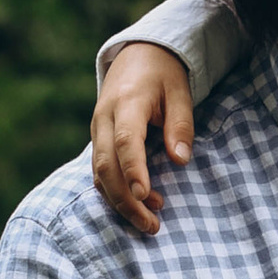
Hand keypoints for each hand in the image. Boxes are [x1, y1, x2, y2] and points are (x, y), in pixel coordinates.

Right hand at [90, 45, 195, 236]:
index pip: (125, 141)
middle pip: (106, 165)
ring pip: (99, 173)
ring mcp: (97, 129)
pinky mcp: (98, 139)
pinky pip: (99, 171)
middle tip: (152, 225)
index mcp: (126, 102)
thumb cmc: (163, 73)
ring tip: (149, 222)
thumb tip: (180, 160)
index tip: (144, 196)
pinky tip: (136, 205)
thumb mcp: (180, 92)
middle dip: (125, 200)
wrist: (137, 53)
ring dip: (120, 201)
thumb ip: (180, 125)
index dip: (134, 170)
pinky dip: (114, 192)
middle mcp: (104, 118)